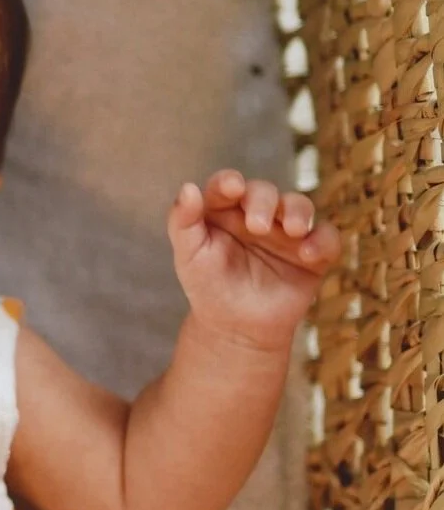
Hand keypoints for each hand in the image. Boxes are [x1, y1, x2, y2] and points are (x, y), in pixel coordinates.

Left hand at [167, 169, 341, 352]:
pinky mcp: (312, 253)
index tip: (232, 187)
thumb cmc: (208, 285)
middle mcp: (257, 213)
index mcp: (224, 208)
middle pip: (265, 192)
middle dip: (263, 202)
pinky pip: (327, 237)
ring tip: (293, 230)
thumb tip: (188, 187)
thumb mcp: (188, 255)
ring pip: (299, 205)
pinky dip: (323, 241)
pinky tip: (309, 254)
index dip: (229, 182)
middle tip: (257, 226)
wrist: (236, 328)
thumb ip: (182, 221)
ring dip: (298, 212)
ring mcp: (286, 231)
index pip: (227, 185)